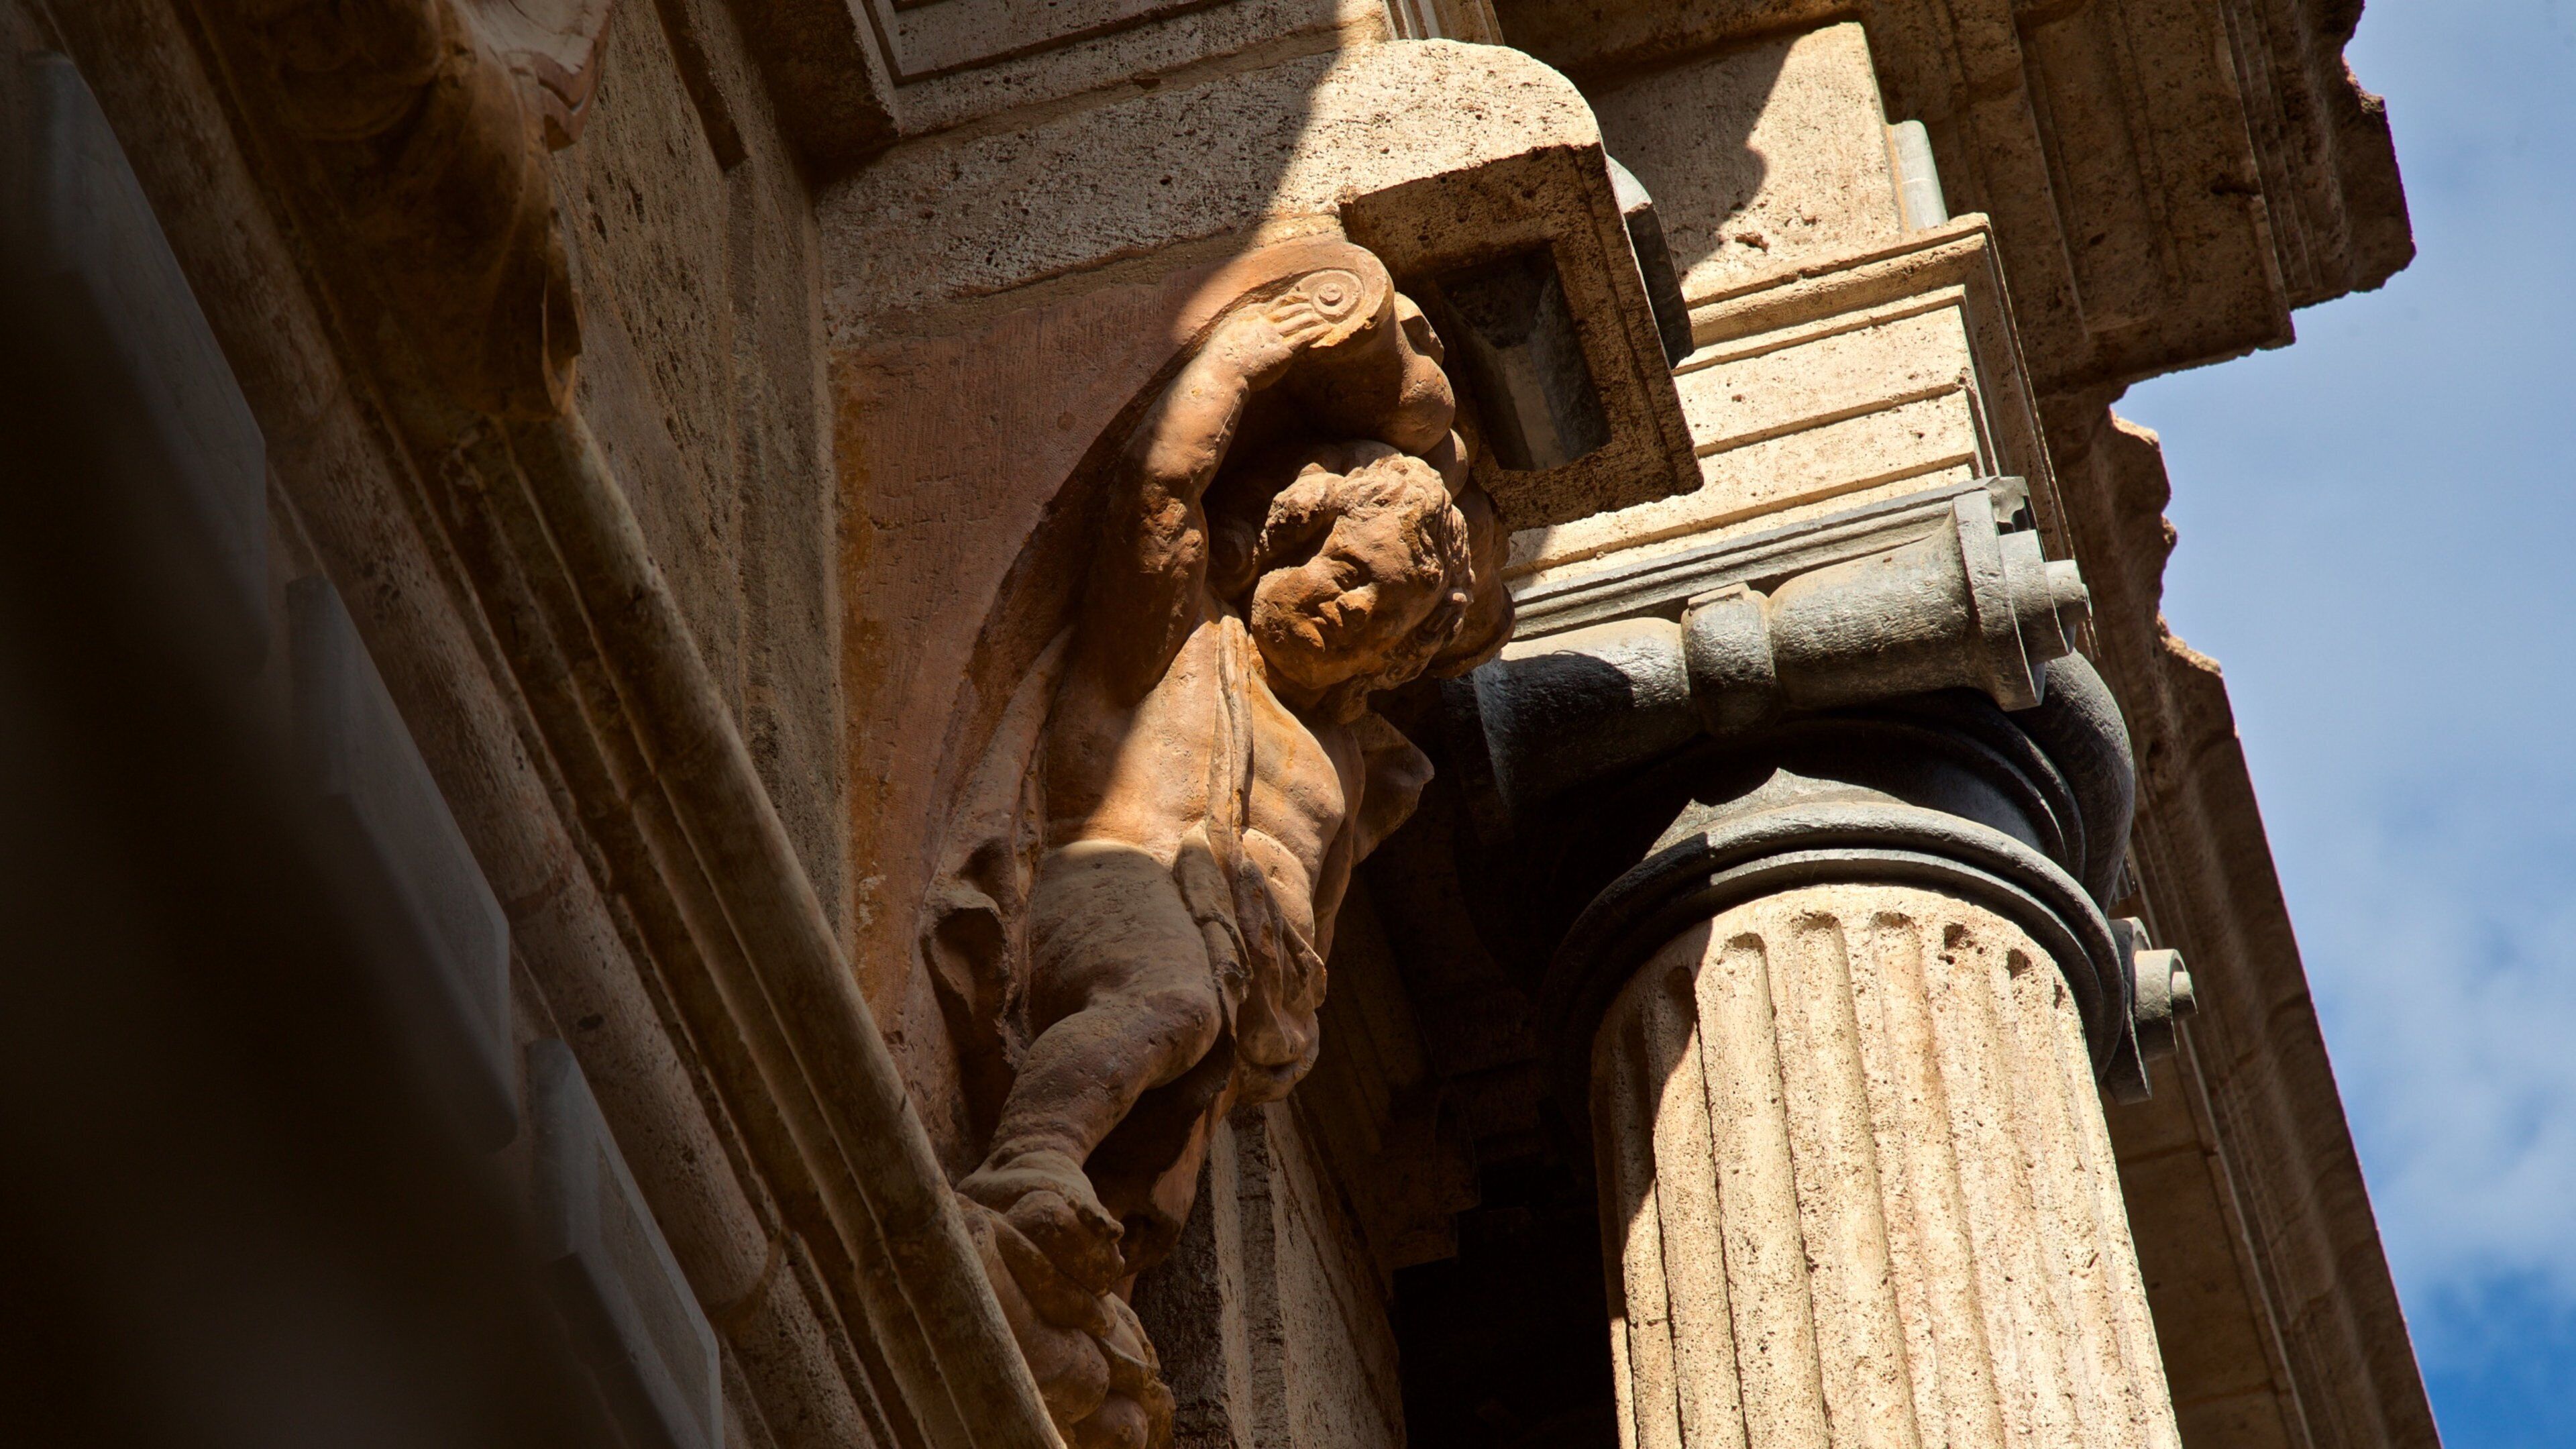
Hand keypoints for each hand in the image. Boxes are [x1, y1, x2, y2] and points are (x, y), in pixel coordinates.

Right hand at [1212, 289, 1340, 389]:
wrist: (1222, 372)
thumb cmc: (1218, 359)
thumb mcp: (1225, 333)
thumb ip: (1239, 324)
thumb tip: (1247, 319)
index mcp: (1251, 318)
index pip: (1276, 304)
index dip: (1291, 299)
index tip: (1301, 296)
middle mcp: (1265, 323)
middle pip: (1290, 310)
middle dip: (1304, 307)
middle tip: (1314, 307)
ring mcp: (1275, 336)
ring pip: (1299, 321)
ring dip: (1313, 318)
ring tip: (1322, 318)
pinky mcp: (1283, 352)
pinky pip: (1304, 338)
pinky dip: (1316, 332)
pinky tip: (1325, 329)